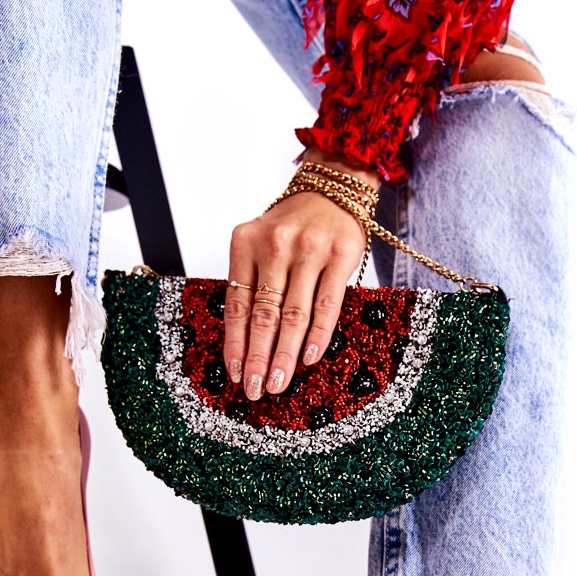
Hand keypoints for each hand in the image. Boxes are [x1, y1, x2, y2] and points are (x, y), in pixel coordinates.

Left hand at [224, 152, 378, 399]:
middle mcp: (275, 245)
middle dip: (258, 357)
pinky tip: (310, 358)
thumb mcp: (262, 244)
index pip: (237, 304)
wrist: (334, 187)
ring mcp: (309, 250)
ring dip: (286, 354)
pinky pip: (327, 303)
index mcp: (246, 243)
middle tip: (255, 388)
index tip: (235, 373)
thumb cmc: (294, 225)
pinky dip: (318, 333)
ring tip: (278, 381)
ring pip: (293, 314)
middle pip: (264, 314)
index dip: (236, 343)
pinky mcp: (340, 255)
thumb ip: (254, 283)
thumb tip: (248, 343)